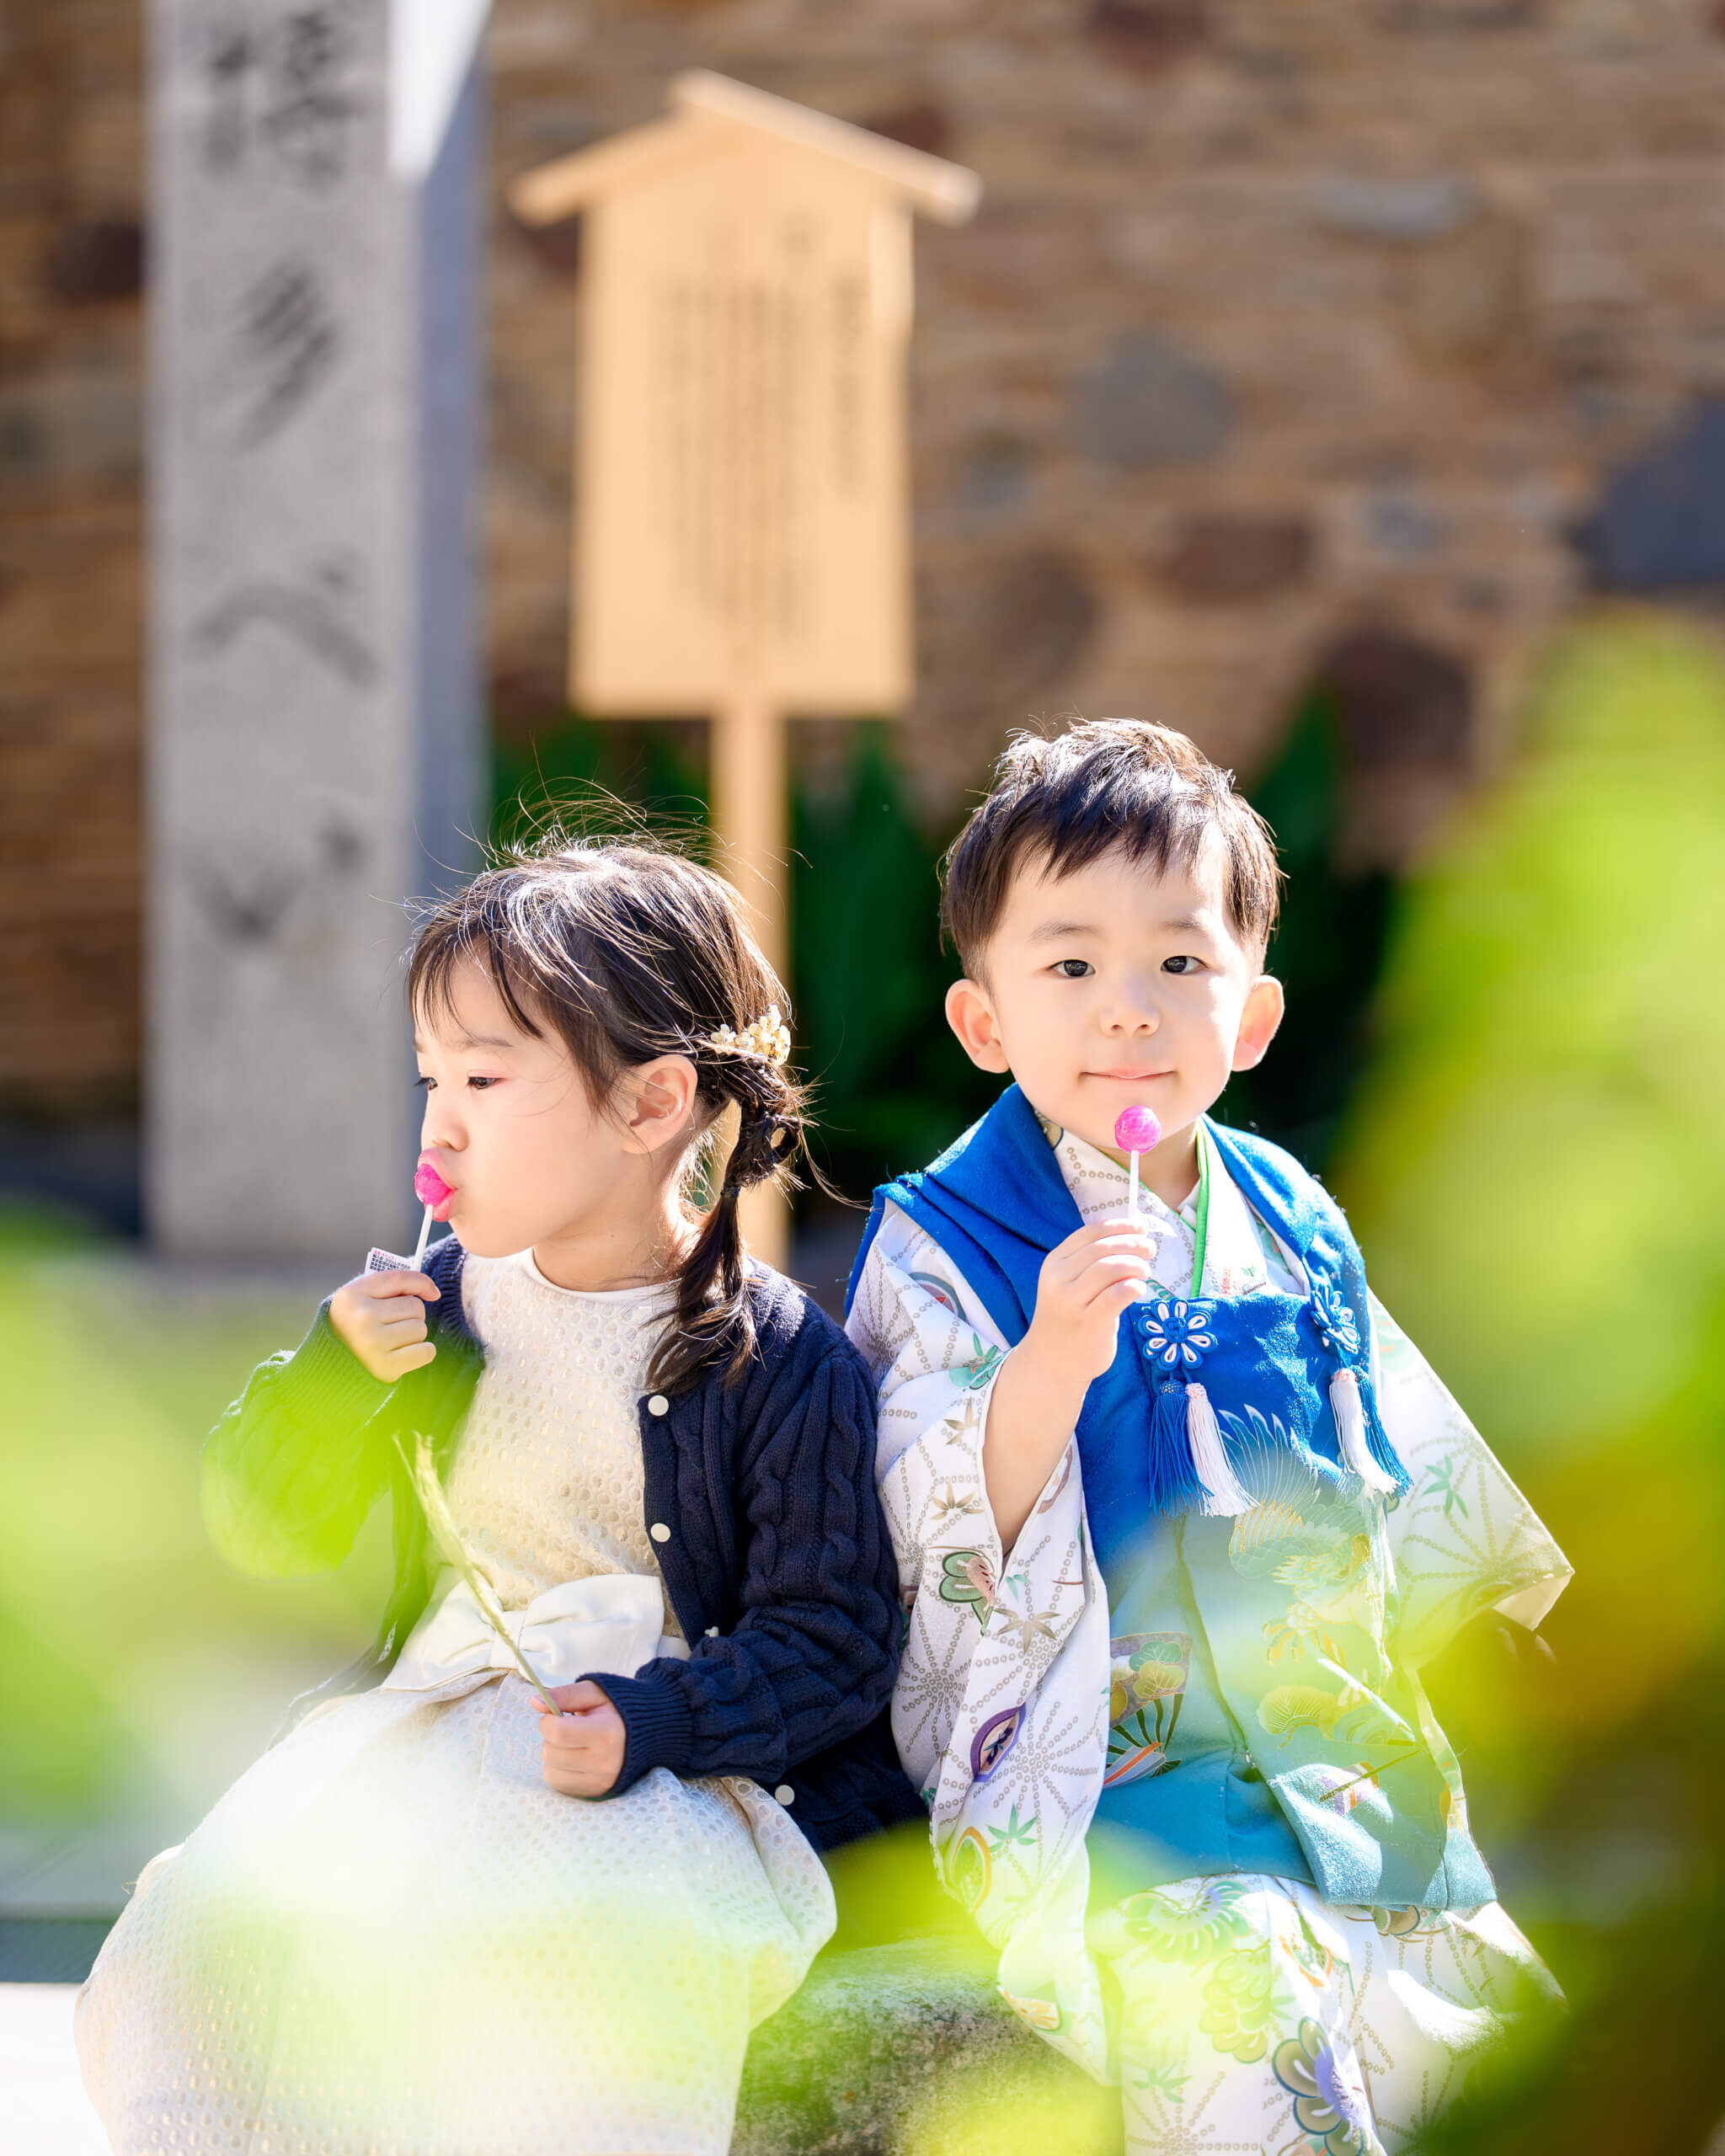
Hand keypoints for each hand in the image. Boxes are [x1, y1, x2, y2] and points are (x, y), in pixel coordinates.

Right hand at [328, 1269, 440, 1381]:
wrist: (333, 1367)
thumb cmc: (355, 1325)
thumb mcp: (362, 1297)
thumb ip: (395, 1284)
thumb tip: (434, 1293)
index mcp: (351, 1295)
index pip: (400, 1278)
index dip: (421, 1283)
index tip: (432, 1294)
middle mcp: (361, 1318)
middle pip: (416, 1307)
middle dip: (410, 1316)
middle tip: (390, 1327)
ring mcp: (373, 1343)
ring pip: (421, 1329)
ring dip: (413, 1336)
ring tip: (392, 1342)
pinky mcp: (385, 1366)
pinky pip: (426, 1352)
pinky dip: (421, 1353)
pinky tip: (403, 1355)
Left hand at [537, 1679, 625, 1797]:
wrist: (652, 1731)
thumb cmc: (620, 1708)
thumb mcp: (595, 1692)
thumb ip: (564, 1694)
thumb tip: (534, 1702)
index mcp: (606, 1732)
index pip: (557, 1733)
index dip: (547, 1721)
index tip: (555, 1715)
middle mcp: (604, 1762)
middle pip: (550, 1753)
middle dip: (551, 1738)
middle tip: (569, 1728)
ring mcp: (601, 1780)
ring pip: (550, 1772)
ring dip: (554, 1756)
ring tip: (574, 1744)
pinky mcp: (597, 1791)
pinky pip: (559, 1785)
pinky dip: (560, 1771)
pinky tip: (576, 1758)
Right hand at [1022, 1219, 1155, 1395]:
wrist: (1052, 1362)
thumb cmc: (1070, 1317)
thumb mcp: (1069, 1283)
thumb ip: (1091, 1262)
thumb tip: (1133, 1236)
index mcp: (1054, 1263)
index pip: (1089, 1233)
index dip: (1119, 1226)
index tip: (1141, 1228)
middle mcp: (1059, 1280)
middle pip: (1102, 1249)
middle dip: (1133, 1243)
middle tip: (1150, 1249)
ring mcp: (1071, 1302)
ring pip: (1109, 1268)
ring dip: (1135, 1264)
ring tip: (1145, 1271)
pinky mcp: (1088, 1323)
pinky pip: (1117, 1295)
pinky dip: (1134, 1287)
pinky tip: (1139, 1289)